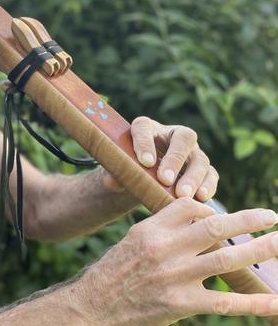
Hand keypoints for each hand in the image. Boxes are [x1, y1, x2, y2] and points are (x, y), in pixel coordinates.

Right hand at [78, 197, 277, 325]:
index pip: (190, 207)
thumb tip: (192, 230)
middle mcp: (164, 249)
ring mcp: (173, 277)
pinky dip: (253, 304)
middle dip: (249, 220)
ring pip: (226, 258)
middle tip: (272, 216)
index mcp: (151, 229)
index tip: (226, 218)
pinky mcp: (179, 305)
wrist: (88, 309)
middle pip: (215, 226)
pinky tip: (274, 303)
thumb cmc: (109, 277)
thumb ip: (161, 234)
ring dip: (260, 251)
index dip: (213, 210)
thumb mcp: (130, 244)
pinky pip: (224, 303)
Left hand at [102, 116, 217, 200]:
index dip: (144, 142)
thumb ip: (116, 173)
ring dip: (192, 177)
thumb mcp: (118, 171)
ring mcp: (191, 152)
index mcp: (146, 128)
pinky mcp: (203, 170)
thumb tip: (114, 181)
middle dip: (174, 159)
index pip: (143, 127)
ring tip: (182, 195)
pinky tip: (201, 197)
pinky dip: (208, 185)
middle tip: (165, 180)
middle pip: (183, 138)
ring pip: (199, 158)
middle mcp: (172, 135)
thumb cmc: (128, 171)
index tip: (144, 162)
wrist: (142, 182)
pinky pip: (211, 174)